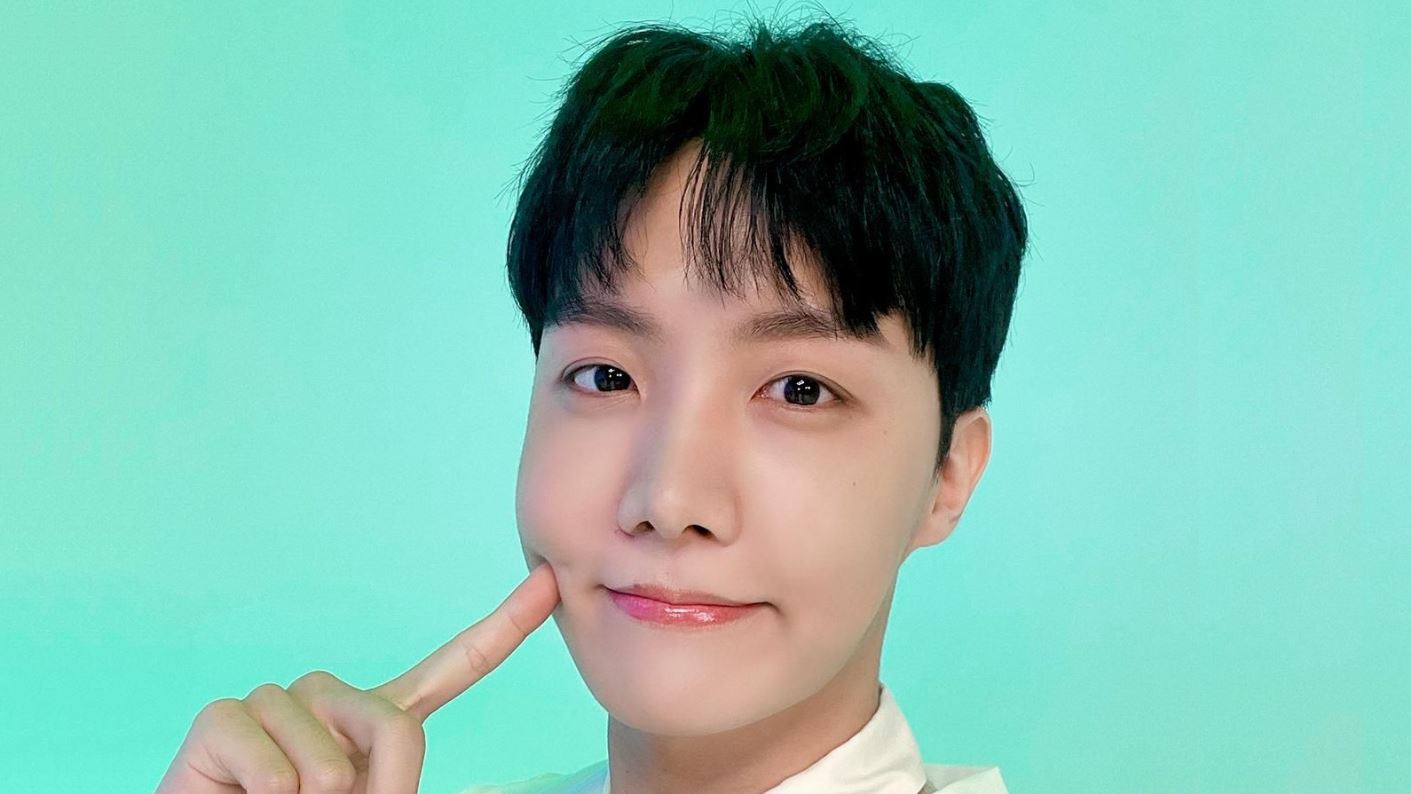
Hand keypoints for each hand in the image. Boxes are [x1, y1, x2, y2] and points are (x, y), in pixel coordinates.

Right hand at [156, 561, 560, 792]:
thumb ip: (408, 786)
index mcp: (379, 720)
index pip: (453, 668)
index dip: (503, 627)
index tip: (549, 583)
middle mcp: (330, 699)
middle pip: (393, 725)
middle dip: (375, 788)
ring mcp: (275, 702)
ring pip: (331, 761)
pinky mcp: (221, 719)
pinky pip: (275, 770)